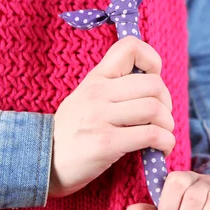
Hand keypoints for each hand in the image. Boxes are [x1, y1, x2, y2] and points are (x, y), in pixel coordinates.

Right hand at [49, 37, 174, 197]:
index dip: (151, 60)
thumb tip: (152, 87)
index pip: (129, 47)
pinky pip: (150, 134)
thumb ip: (112, 89)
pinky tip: (161, 148)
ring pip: (154, 109)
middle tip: (162, 118)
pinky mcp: (106, 142)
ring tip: (163, 135)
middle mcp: (98, 93)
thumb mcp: (85, 100)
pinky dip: (165, 141)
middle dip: (166, 103)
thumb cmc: (70, 134)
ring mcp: (100, 117)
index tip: (154, 80)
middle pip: (153, 84)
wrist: (41, 162)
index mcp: (95, 79)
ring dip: (167, 125)